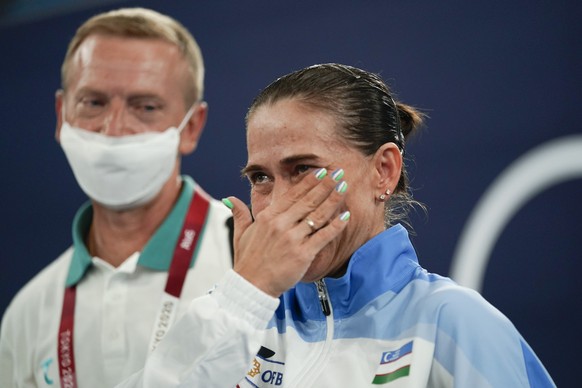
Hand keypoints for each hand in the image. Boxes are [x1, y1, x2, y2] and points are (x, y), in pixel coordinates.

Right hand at [226, 169, 348, 296]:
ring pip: (317, 215)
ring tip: (344, 187)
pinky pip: (323, 236)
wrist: (250, 286)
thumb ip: (240, 214)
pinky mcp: (302, 254)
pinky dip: (336, 226)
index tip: (320, 171)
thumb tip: (230, 198)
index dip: (308, 182)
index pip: (291, 195)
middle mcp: (280, 225)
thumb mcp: (241, 235)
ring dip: (332, 200)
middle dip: (325, 185)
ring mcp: (292, 239)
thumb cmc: (247, 262)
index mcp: (267, 217)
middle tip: (338, 172)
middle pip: (307, 201)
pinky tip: (346, 216)